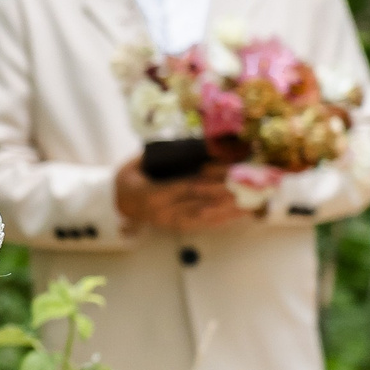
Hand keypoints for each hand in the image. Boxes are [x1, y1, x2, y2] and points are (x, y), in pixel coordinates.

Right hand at [114, 155, 254, 233]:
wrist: (117, 202)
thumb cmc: (130, 177)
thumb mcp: (140, 161)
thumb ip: (166, 153)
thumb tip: (203, 142)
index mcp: (151, 194)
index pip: (186, 187)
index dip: (209, 180)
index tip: (230, 172)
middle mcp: (162, 212)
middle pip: (199, 202)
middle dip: (227, 193)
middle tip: (249, 184)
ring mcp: (170, 222)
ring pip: (205, 216)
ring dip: (230, 209)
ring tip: (252, 200)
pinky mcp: (177, 227)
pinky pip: (204, 225)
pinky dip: (224, 219)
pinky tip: (240, 214)